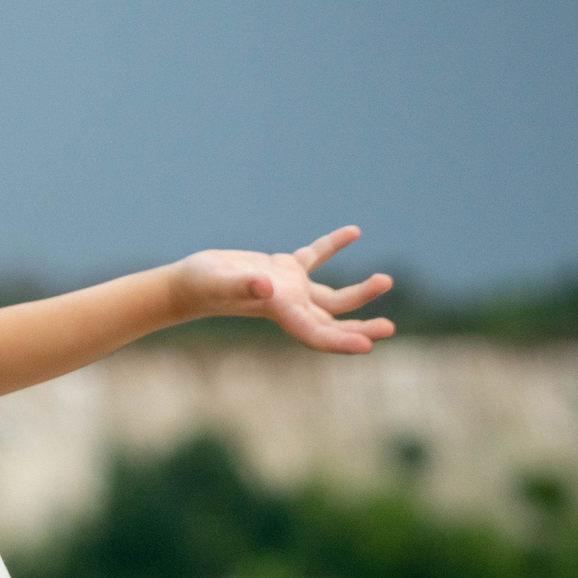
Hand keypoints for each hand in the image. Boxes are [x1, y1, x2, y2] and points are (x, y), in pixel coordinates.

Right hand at [176, 225, 394, 352]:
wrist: (189, 281)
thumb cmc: (201, 285)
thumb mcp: (220, 282)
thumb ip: (242, 284)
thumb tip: (266, 284)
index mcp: (280, 311)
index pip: (316, 333)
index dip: (342, 341)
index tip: (368, 345)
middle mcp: (290, 304)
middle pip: (332, 322)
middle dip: (361, 327)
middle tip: (388, 329)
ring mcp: (289, 288)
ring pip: (332, 296)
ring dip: (360, 291)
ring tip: (386, 280)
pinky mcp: (282, 268)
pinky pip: (316, 257)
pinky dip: (334, 245)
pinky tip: (354, 232)